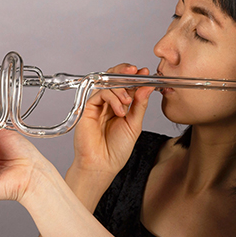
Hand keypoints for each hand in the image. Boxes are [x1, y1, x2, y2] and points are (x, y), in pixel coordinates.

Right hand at [71, 63, 153, 179]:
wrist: (102, 164)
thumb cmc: (117, 150)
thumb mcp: (135, 124)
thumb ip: (140, 104)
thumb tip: (147, 87)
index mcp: (121, 106)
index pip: (127, 85)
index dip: (135, 76)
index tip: (145, 72)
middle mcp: (109, 103)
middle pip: (114, 78)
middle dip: (125, 72)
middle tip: (135, 71)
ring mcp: (98, 105)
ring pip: (107, 83)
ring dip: (121, 88)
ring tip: (127, 102)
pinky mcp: (88, 107)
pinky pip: (100, 93)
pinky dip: (112, 97)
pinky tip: (119, 110)